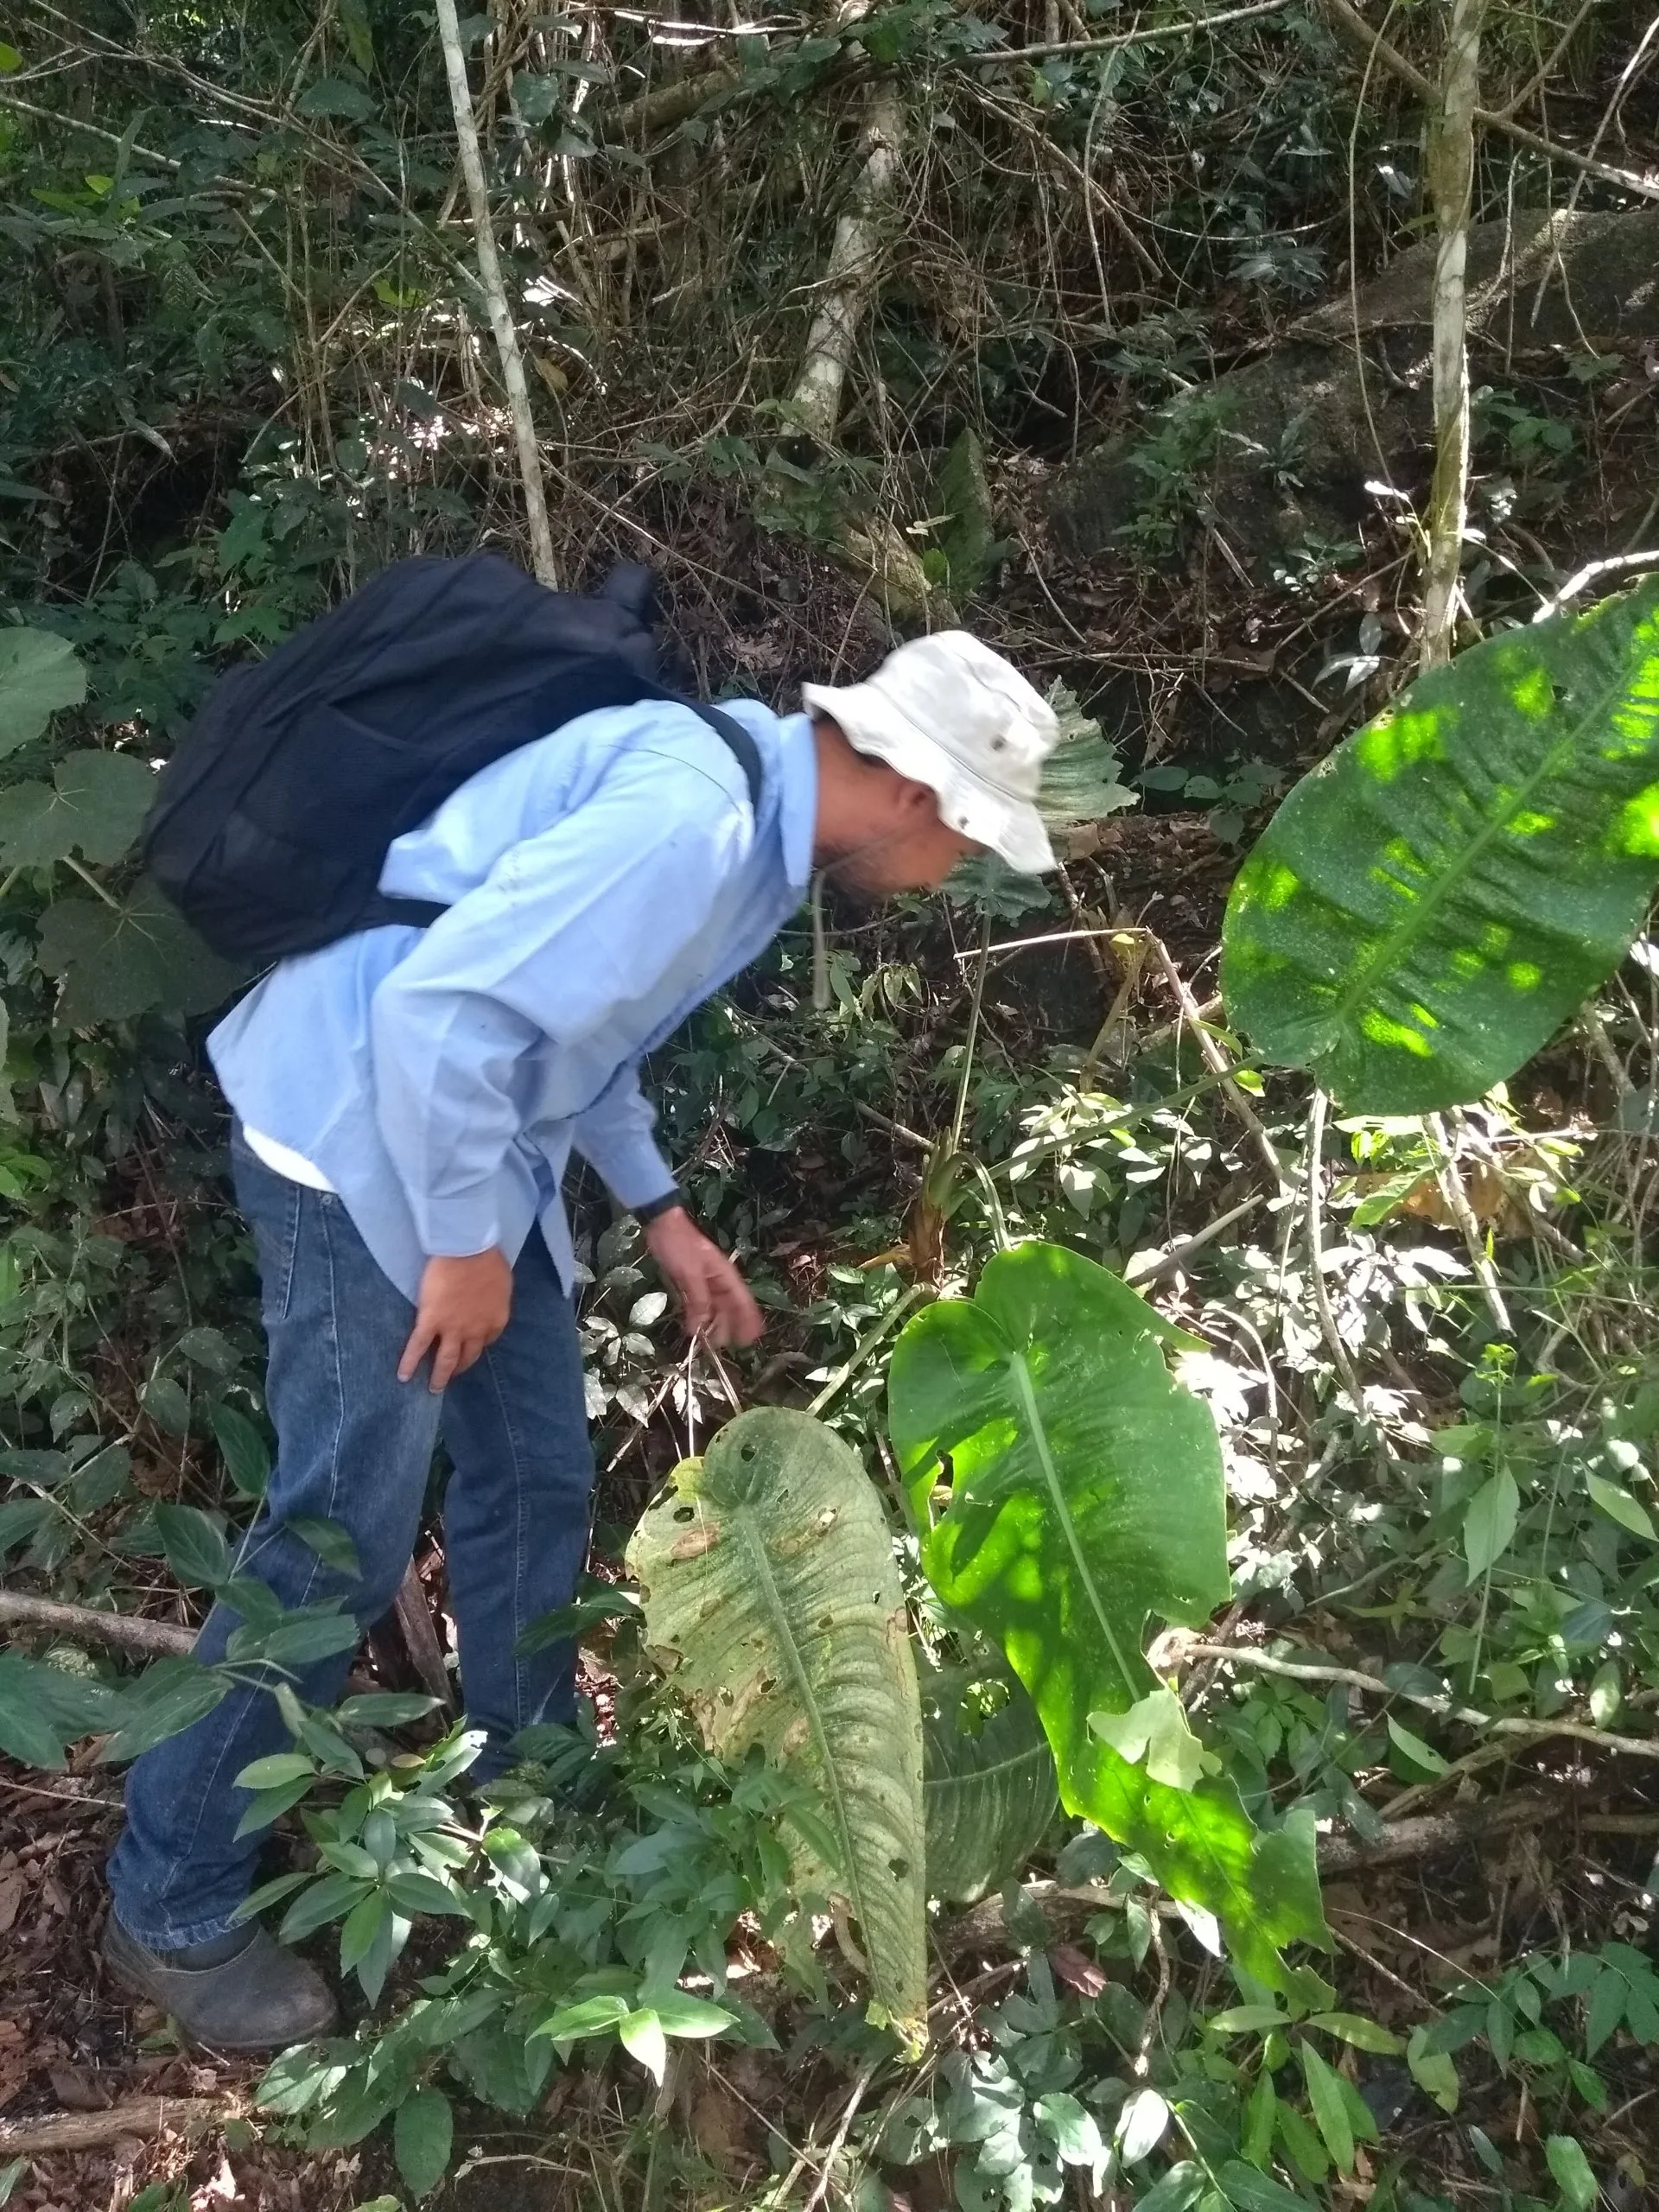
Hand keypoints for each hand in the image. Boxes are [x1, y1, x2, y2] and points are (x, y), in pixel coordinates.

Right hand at [399, 1248, 512, 1390]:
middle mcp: (476, 1331)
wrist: (468, 1251)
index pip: (488, 1339)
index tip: (470, 1345)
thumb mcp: (500, 1283)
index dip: (477, 1344)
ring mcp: (453, 1329)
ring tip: (434, 1388)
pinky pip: (418, 1347)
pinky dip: (410, 1363)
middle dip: (460, 1367)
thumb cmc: (487, 1259)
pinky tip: (403, 1376)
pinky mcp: (430, 1322)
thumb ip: (493, 1298)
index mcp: (495, 1319)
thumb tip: (488, 1299)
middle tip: (453, 1376)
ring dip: (440, 1376)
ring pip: (445, 1360)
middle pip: (468, 1355)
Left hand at [644, 1207, 762, 1347]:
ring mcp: (703, 1282)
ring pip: (713, 1308)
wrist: (662, 1225)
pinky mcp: (688, 1283)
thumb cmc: (680, 1246)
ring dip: (713, 1324)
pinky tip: (693, 1329)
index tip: (751, 1338)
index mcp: (725, 1275)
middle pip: (728, 1307)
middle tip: (726, 1347)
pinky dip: (696, 1317)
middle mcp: (717, 1281)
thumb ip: (698, 1300)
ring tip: (710, 1343)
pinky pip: (696, 1304)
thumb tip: (702, 1327)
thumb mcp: (690, 1273)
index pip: (743, 1301)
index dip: (749, 1319)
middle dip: (729, 1326)